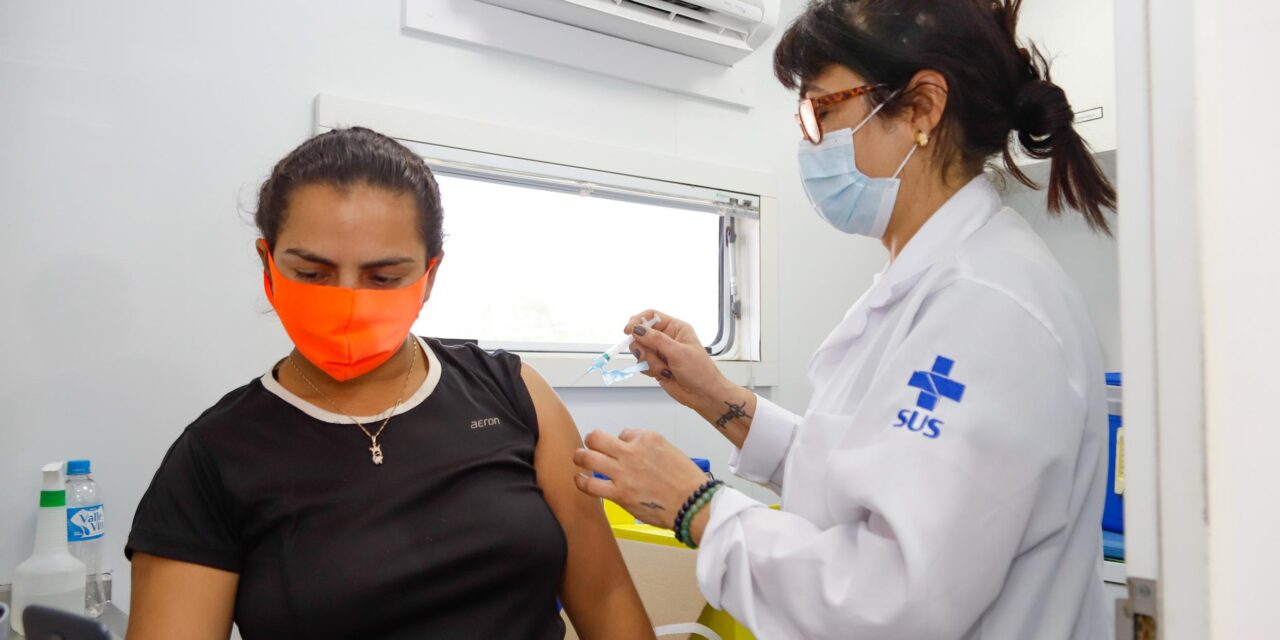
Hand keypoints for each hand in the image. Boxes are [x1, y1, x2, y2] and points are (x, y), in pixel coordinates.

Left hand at [573, 429, 708, 529]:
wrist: (693, 503)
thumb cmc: (687, 481)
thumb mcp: (670, 451)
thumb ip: (649, 449)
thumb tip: (633, 453)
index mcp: (647, 438)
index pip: (623, 433)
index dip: (621, 442)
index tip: (623, 450)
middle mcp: (632, 451)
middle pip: (596, 438)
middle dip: (591, 441)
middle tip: (591, 446)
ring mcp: (623, 472)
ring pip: (587, 457)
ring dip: (580, 457)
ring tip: (579, 459)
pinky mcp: (619, 493)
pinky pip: (590, 484)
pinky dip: (581, 481)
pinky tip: (580, 479)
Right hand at [625, 311, 756, 442]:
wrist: (704, 394)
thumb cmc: (700, 371)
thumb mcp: (678, 353)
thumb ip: (656, 340)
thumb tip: (637, 329)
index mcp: (676, 328)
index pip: (651, 316)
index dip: (638, 321)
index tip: (629, 331)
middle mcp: (667, 338)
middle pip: (641, 334)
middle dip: (643, 347)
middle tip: (651, 356)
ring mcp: (661, 352)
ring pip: (640, 350)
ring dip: (649, 362)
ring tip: (664, 369)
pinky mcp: (656, 365)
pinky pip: (642, 364)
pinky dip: (649, 370)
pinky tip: (663, 374)